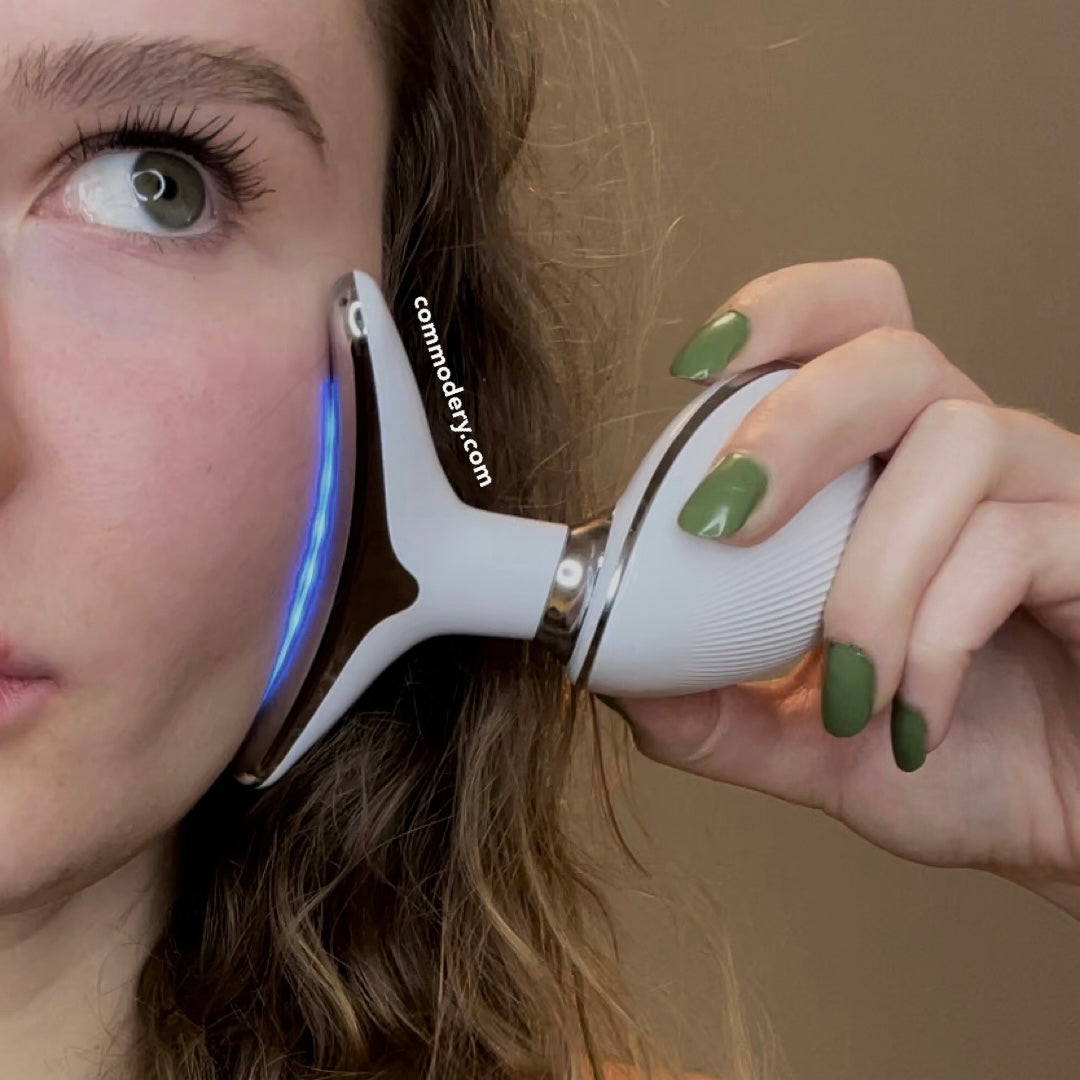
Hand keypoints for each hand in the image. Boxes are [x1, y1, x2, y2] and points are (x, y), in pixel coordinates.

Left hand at [603, 258, 1079, 912]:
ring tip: (841, 686)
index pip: (850, 326)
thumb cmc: (958, 755)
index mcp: (893, 467)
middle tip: (724, 521)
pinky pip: (1015, 544)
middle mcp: (974, 454)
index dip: (777, 315)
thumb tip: (607, 668)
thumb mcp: (804, 739)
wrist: (1072, 826)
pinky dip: (935, 637)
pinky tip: (911, 717)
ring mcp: (1050, 492)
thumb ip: (709, 707)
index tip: (691, 368)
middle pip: (893, 352)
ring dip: (871, 576)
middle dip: (794, 425)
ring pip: (956, 444)